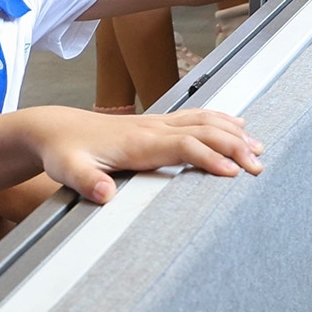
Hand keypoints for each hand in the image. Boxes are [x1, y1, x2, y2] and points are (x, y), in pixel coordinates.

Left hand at [29, 107, 262, 203]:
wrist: (52, 128)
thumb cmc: (62, 150)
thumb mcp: (67, 170)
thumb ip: (86, 182)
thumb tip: (104, 194)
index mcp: (138, 142)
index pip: (184, 146)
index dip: (210, 158)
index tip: (233, 174)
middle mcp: (152, 128)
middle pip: (204, 130)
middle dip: (234, 146)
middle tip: (259, 167)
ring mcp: (155, 123)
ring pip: (204, 120)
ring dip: (233, 132)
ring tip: (259, 148)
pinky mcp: (155, 124)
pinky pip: (196, 116)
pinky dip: (221, 120)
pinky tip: (237, 125)